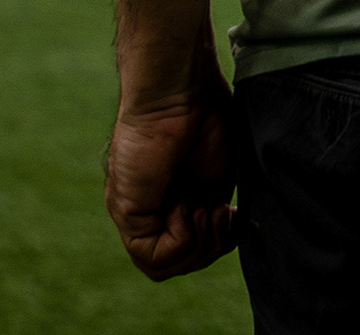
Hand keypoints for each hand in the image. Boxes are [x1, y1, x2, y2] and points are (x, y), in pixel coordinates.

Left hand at [104, 62, 238, 281]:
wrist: (183, 92)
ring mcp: (137, 215)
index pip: (190, 250)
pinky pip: (153, 256)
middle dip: (211, 247)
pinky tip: (188, 207)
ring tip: (206, 209)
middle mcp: (150, 213)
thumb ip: (214, 212)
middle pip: (180, 264)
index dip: (217, 241)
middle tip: (219, 211)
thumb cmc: (206, 119)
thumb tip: (221, 238)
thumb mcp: (219, 178)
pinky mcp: (128, 212)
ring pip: (164, 267)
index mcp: (173, 203)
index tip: (231, 211)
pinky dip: (182, 238)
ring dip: (198, 245)